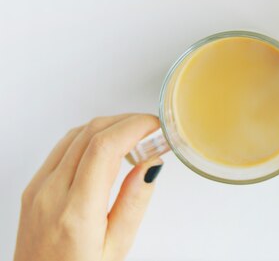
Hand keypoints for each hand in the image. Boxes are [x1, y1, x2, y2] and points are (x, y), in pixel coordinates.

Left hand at [14, 114, 162, 260]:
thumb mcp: (115, 248)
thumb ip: (134, 203)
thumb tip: (150, 165)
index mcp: (75, 211)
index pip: (104, 147)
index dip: (134, 126)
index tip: (155, 126)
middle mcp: (50, 194)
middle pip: (90, 133)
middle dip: (126, 121)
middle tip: (151, 131)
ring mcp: (37, 189)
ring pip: (75, 134)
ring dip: (108, 127)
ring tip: (134, 139)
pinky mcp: (33, 188)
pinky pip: (62, 147)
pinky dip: (89, 138)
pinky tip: (108, 149)